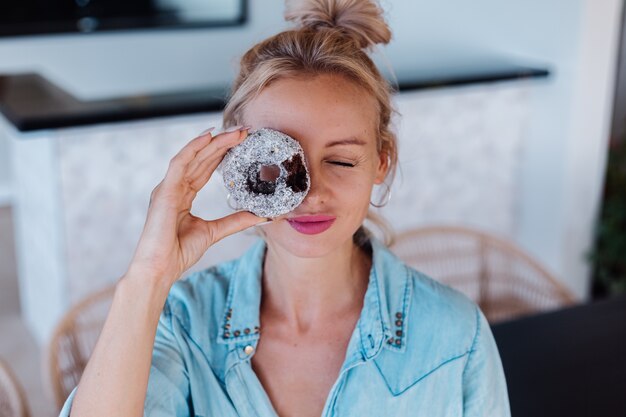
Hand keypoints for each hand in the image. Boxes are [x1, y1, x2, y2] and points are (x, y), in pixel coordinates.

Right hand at [127, 126, 265, 288]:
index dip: (222, 153)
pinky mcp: (164, 191)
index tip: (243, 142)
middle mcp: (174, 187)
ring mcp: (167, 187)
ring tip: (234, 131)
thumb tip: (262, 215)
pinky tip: (209, 137)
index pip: (205, 167)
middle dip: (222, 143)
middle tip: (244, 130)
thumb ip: (236, 221)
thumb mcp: (215, 231)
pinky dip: (193, 148)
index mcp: (183, 194)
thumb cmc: (180, 251)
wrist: (161, 268)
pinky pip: (179, 163)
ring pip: (192, 156)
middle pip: (201, 158)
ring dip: (213, 142)